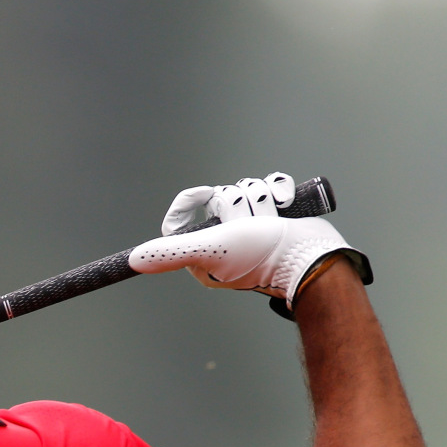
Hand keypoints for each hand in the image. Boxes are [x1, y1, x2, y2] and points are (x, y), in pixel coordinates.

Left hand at [129, 173, 370, 312]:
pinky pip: (270, 186)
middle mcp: (224, 242)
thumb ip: (172, 251)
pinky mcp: (276, 218)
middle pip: (220, 198)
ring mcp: (252, 229)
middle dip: (238, 204)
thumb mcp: (211, 248)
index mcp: (203, 254)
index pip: (186, 216)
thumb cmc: (262, 255)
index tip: (205, 195)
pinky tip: (285, 204)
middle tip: (250, 227)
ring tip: (272, 221)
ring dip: (261, 199)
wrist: (314, 257)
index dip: (193, 201)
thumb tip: (133, 261)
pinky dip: (279, 190)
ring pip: (245, 189)